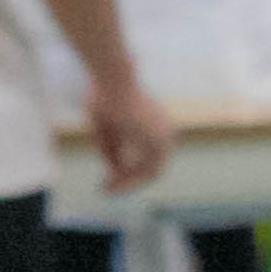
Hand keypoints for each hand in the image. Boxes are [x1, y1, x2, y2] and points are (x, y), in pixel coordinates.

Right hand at [86, 76, 173, 195]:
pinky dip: (132, 179)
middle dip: (129, 181)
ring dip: (129, 184)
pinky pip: (149, 170)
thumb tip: (115, 172)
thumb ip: (112, 150)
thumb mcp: (105, 129)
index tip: (108, 178)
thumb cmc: (105, 98)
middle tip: (107, 190)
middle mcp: (164, 133)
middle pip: (151, 167)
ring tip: (106, 190)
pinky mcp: (159, 142)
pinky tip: (112, 184)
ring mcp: (165, 137)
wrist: (112, 81)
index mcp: (154, 126)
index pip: (147, 156)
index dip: (128, 170)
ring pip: (151, 172)